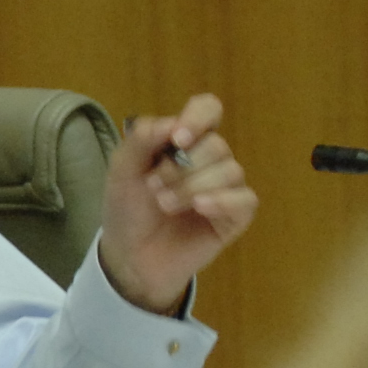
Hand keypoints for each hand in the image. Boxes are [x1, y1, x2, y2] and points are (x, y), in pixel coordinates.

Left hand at [103, 94, 258, 315]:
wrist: (129, 257)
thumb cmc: (128, 210)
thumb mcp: (122, 170)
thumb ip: (142, 139)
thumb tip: (173, 122)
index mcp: (184, 141)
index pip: (208, 110)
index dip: (198, 118)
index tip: (178, 138)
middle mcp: (209, 161)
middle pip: (217, 145)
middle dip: (183, 166)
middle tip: (153, 187)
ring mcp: (225, 189)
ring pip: (231, 171)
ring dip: (193, 186)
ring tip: (164, 205)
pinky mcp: (234, 218)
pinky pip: (245, 200)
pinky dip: (222, 201)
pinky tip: (200, 208)